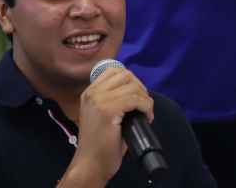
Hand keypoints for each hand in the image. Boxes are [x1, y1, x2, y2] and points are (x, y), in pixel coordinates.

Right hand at [65, 67, 154, 184]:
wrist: (90, 164)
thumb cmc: (100, 144)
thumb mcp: (102, 115)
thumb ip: (113, 100)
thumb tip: (137, 91)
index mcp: (89, 92)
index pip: (114, 71)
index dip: (131, 81)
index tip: (137, 96)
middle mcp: (92, 93)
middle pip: (125, 75)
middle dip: (140, 88)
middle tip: (143, 105)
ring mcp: (99, 100)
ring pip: (132, 86)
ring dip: (145, 98)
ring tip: (145, 112)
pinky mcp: (108, 111)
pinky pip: (136, 99)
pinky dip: (146, 106)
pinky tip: (147, 117)